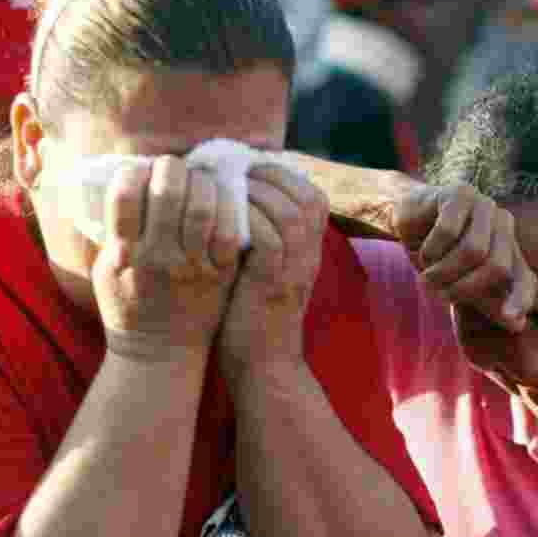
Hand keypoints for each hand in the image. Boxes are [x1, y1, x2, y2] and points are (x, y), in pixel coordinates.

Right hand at [92, 156, 243, 360]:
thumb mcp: (105, 268)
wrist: (160, 351)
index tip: (140, 172)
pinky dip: (230, 208)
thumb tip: (121, 179)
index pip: (125, 193)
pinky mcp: (221, 273)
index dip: (134, 172)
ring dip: (204, 183)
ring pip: (204, 206)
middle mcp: (159, 257)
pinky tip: (224, 202)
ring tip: (201, 181)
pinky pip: (231, 231)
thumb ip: (112, 229)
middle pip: (169, 191)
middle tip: (176, 169)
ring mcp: (193, 266)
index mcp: (125, 252)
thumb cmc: (128, 303)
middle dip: (173, 168)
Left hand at [218, 161, 328, 380]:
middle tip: (237, 173)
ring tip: (228, 190)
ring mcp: (294, 271)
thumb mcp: (265, 271)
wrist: (262, 366)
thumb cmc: (252, 316)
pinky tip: (223, 218)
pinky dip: (247, 220)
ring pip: (290, 213)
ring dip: (257, 194)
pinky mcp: (273, 285)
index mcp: (308, 251)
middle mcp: (308, 257)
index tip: (251, 170)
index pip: (314, 198)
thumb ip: (261, 238)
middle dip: (271, 177)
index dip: (284, 176)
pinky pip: (269, 239)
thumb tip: (235, 198)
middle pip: (308, 198)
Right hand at [392, 184, 535, 332]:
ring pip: (473, 250)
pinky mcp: (460, 193)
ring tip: (425, 275)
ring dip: (442, 271)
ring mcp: (484, 205)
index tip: (510, 319)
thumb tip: (518, 325)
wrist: (407, 220)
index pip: (525, 278)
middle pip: (497, 266)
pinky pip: (449, 231)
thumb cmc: (437, 254)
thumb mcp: (461, 283)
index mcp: (510, 248)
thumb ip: (487, 301)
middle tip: (437, 293)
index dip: (521, 298)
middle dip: (462, 288)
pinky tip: (422, 249)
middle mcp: (504, 225)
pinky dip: (430, 249)